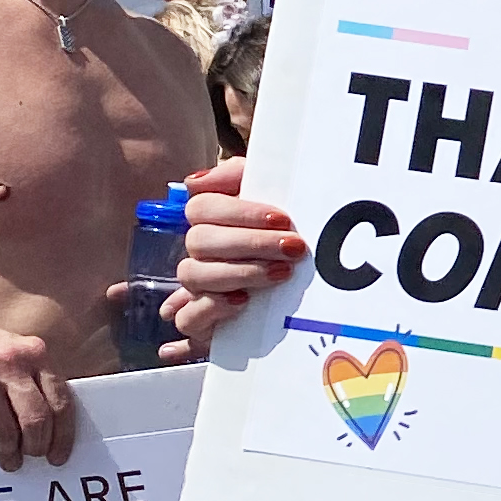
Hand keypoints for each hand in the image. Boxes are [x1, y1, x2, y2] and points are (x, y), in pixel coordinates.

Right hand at [0, 315, 73, 466]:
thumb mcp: (13, 350)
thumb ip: (35, 378)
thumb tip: (55, 428)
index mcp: (33, 352)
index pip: (60, 401)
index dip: (63, 435)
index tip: (58, 456)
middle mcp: (9, 363)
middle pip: (36, 420)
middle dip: (36, 447)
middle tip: (33, 456)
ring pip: (6, 433)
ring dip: (9, 454)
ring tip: (9, 460)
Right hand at [167, 155, 306, 354]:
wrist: (313, 296)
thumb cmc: (284, 239)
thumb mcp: (271, 201)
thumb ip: (237, 176)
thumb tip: (196, 181)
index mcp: (209, 223)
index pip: (201, 207)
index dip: (239, 212)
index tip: (281, 219)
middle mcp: (198, 254)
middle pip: (199, 240)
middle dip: (250, 242)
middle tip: (292, 247)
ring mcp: (196, 288)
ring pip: (191, 274)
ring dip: (238, 271)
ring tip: (280, 273)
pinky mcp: (201, 323)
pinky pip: (187, 317)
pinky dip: (213, 307)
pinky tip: (242, 301)